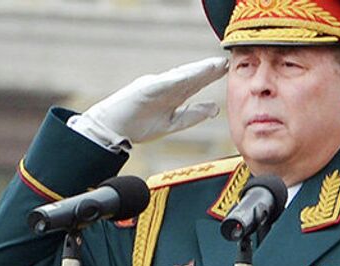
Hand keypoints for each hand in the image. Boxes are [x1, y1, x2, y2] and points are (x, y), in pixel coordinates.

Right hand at [74, 56, 226, 148]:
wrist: (112, 129)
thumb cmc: (139, 126)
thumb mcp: (172, 123)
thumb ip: (192, 115)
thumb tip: (215, 109)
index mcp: (172, 95)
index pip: (195, 84)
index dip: (211, 76)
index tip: (228, 69)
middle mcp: (165, 87)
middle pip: (190, 77)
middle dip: (208, 70)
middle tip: (226, 61)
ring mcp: (154, 86)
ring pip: (179, 77)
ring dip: (196, 71)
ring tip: (212, 65)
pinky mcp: (143, 90)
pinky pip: (162, 84)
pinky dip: (175, 80)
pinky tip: (188, 76)